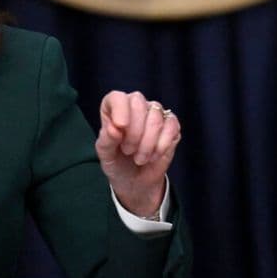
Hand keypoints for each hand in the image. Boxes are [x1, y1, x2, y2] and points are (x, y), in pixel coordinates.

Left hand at [95, 90, 181, 216]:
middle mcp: (135, 106)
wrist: (135, 181)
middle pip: (138, 103)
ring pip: (155, 117)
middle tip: (128, 150)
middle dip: (134, 132)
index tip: (120, 127)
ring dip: (147, 143)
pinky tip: (153, 156)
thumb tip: (115, 128)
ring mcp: (154, 114)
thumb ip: (107, 139)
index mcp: (114, 109)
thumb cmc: (117, 162)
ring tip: (139, 158)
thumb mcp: (105, 154)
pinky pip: (171, 127)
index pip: (117, 97)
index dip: (120, 109)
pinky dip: (161, 145)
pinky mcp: (171, 126)